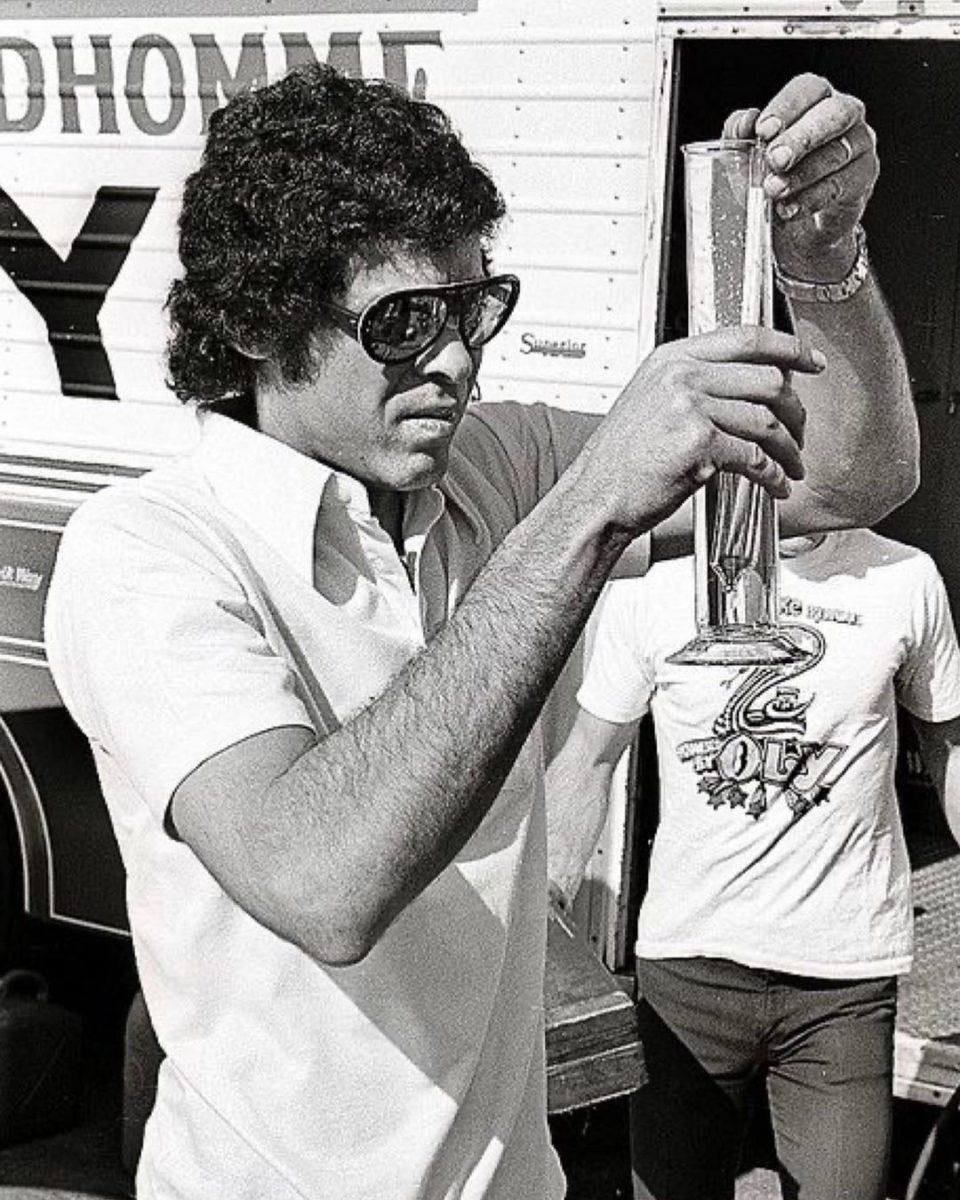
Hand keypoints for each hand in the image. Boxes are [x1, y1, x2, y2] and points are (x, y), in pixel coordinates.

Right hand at [586, 326, 823, 534]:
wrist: (596, 497)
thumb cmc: (619, 461)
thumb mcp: (648, 402)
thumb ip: (691, 385)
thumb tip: (744, 389)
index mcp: (671, 359)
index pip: (745, 338)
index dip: (789, 348)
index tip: (810, 361)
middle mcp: (681, 377)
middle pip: (767, 379)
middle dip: (796, 410)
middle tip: (800, 432)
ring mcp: (690, 408)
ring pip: (768, 420)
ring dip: (789, 447)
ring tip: (791, 465)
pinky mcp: (699, 445)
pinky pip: (756, 457)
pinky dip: (773, 476)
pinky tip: (774, 485)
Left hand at [724, 74, 877, 280]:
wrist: (791, 229)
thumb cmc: (771, 181)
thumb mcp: (745, 159)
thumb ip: (739, 136)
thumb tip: (744, 121)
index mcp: (815, 101)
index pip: (809, 89)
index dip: (787, 107)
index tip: (763, 131)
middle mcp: (843, 116)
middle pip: (834, 113)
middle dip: (802, 137)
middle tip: (775, 160)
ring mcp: (859, 146)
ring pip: (839, 152)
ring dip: (803, 173)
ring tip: (774, 191)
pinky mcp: (862, 180)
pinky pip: (844, 185)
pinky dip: (813, 198)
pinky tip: (789, 209)